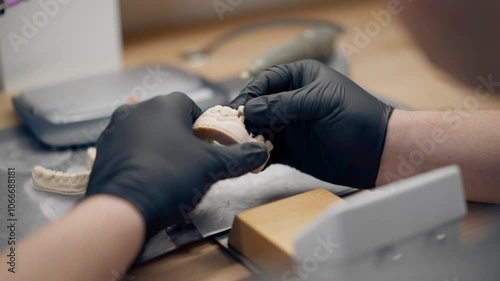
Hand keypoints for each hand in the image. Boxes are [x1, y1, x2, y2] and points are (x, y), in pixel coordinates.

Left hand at [85, 93, 267, 238]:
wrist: (124, 207)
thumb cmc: (171, 178)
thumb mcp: (213, 167)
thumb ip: (239, 157)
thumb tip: (260, 151)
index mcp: (166, 105)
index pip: (190, 106)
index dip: (201, 127)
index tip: (206, 147)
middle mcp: (138, 109)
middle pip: (166, 117)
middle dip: (179, 135)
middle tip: (189, 161)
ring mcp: (116, 127)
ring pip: (145, 131)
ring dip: (157, 144)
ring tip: (167, 171)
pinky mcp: (101, 147)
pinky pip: (127, 145)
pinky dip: (137, 155)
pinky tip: (145, 175)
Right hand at [229, 60, 392, 187]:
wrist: (378, 153)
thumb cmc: (356, 116)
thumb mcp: (320, 102)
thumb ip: (284, 104)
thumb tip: (251, 110)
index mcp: (299, 79)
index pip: (265, 81)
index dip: (250, 93)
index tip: (239, 108)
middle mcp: (290, 102)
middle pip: (258, 106)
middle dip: (246, 118)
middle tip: (235, 130)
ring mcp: (290, 127)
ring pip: (259, 130)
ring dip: (249, 138)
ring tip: (242, 147)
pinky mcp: (291, 151)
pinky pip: (267, 151)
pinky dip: (259, 156)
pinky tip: (254, 160)